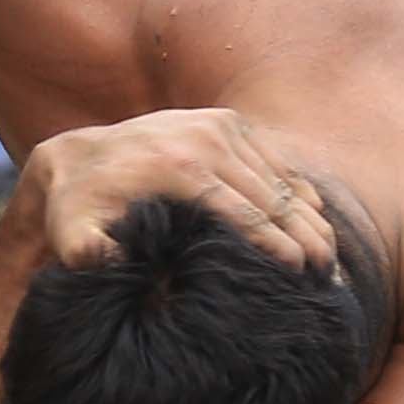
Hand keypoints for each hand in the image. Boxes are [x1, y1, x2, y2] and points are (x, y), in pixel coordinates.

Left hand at [16, 108, 337, 272]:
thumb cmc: (80, 208)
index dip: (278, 250)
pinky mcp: (229, 123)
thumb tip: (104, 258)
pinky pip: (277, 163)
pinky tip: (316, 226)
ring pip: (283, 182)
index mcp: (181, 168)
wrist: (79, 157)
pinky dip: (300, 194)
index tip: (304, 280)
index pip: (247, 216)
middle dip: (307, 241)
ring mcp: (221, 127)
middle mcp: (207, 140)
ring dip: (311, 221)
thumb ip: (83, 251)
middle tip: (330, 279)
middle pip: (275, 200)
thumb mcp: (71, 232)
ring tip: (331, 261)